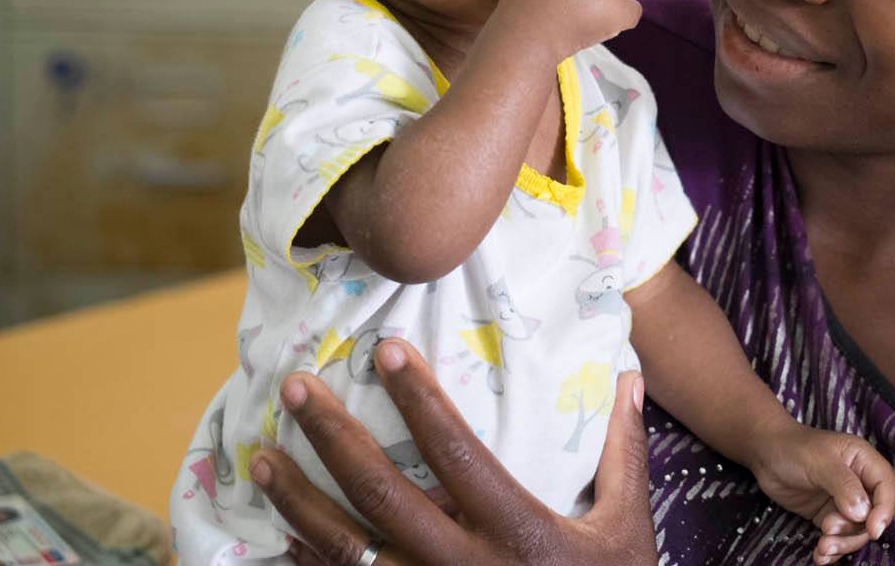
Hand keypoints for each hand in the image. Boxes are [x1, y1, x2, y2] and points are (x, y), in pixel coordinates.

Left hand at [249, 339, 657, 565]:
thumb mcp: (625, 529)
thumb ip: (623, 454)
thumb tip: (632, 378)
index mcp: (518, 534)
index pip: (457, 452)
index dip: (420, 399)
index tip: (388, 349)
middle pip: (380, 496)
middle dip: (330, 437)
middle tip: (295, 388)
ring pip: (345, 551)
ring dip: (298, 501)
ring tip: (262, 457)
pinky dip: (308, 564)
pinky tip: (282, 536)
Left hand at [748, 424, 894, 564]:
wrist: (765, 454)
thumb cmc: (794, 448)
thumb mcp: (820, 462)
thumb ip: (843, 485)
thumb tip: (862, 513)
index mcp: (864, 461)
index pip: (887, 487)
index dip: (885, 510)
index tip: (872, 530)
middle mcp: (858, 483)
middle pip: (872, 516)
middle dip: (855, 532)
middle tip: (830, 533)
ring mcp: (843, 501)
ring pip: (855, 531)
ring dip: (842, 544)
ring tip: (822, 548)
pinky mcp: (828, 516)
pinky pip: (838, 537)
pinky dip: (831, 550)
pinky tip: (819, 556)